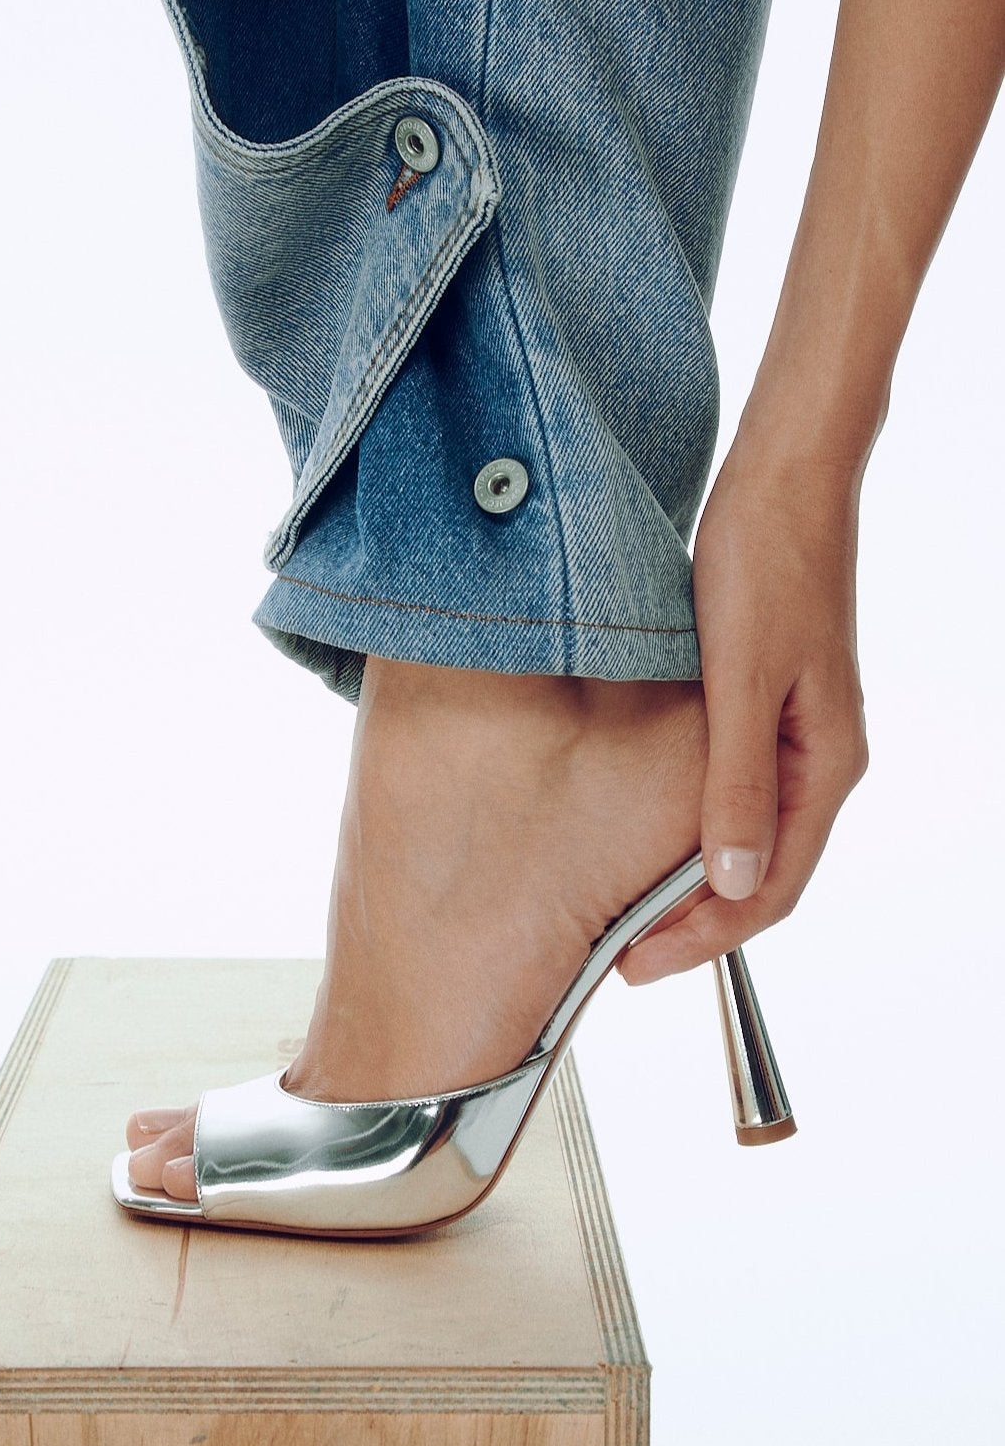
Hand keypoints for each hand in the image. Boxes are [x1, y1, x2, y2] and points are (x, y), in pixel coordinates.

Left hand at [617, 413, 873, 983]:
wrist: (785, 478)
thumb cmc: (765, 564)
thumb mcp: (740, 682)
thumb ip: (737, 784)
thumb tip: (735, 883)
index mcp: (825, 763)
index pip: (771, 890)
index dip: (704, 940)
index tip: (636, 967)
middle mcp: (819, 758)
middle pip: (763, 875)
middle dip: (696, 926)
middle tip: (620, 957)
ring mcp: (797, 734)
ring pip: (749, 838)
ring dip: (693, 884)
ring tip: (627, 913)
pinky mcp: (768, 705)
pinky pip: (738, 793)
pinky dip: (697, 830)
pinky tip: (649, 836)